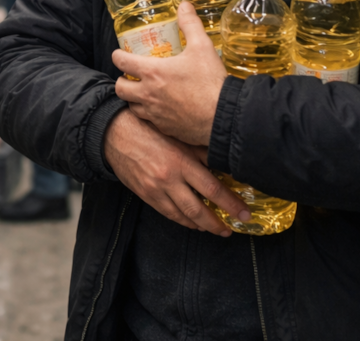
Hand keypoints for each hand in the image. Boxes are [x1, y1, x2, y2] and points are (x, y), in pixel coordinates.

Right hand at [105, 108, 249, 234]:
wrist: (114, 134)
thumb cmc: (149, 130)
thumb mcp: (179, 136)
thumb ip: (202, 152)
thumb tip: (227, 166)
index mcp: (181, 162)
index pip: (213, 189)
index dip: (231, 204)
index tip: (244, 213)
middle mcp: (168, 179)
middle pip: (198, 209)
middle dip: (217, 223)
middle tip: (231, 229)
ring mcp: (155, 190)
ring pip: (182, 215)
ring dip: (201, 225)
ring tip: (214, 229)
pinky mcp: (145, 195)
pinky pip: (167, 213)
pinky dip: (182, 221)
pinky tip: (192, 223)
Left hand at [114, 1, 226, 145]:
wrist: (223, 116)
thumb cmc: (211, 82)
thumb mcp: (202, 47)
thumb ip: (190, 24)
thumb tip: (184, 5)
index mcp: (152, 73)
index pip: (121, 62)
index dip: (117, 56)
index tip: (120, 54)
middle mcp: (148, 94)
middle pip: (120, 88)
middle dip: (122, 80)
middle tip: (131, 75)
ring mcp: (154, 114)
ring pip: (131, 106)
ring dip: (134, 98)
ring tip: (145, 92)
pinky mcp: (164, 128)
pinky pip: (148, 121)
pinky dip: (149, 113)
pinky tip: (161, 108)